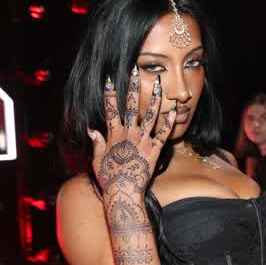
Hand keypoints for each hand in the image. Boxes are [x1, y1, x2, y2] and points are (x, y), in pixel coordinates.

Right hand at [89, 67, 176, 204]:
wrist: (123, 192)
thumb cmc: (109, 179)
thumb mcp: (97, 160)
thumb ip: (96, 143)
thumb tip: (91, 130)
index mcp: (114, 135)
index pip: (110, 110)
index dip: (110, 94)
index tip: (109, 80)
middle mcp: (129, 134)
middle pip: (131, 106)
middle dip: (133, 87)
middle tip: (136, 71)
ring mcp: (142, 141)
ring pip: (150, 116)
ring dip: (155, 99)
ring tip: (159, 84)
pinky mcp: (155, 151)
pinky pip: (163, 134)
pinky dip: (169, 122)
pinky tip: (174, 109)